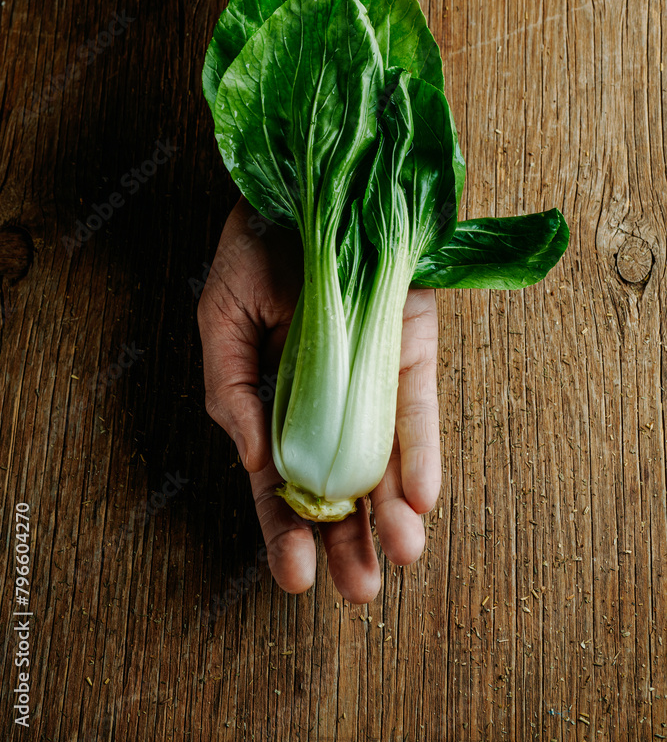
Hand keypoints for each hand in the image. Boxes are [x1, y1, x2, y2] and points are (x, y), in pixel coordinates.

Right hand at [198, 196, 440, 602]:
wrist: (306, 183)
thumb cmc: (253, 249)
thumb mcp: (220, 322)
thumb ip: (232, 393)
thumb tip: (257, 464)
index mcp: (276, 399)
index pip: (281, 479)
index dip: (285, 529)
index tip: (294, 579)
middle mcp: (330, 397)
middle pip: (342, 482)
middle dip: (350, 540)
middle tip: (361, 592)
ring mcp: (373, 374)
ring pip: (387, 455)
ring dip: (393, 508)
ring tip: (401, 555)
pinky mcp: (410, 345)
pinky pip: (417, 403)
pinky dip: (421, 448)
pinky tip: (421, 495)